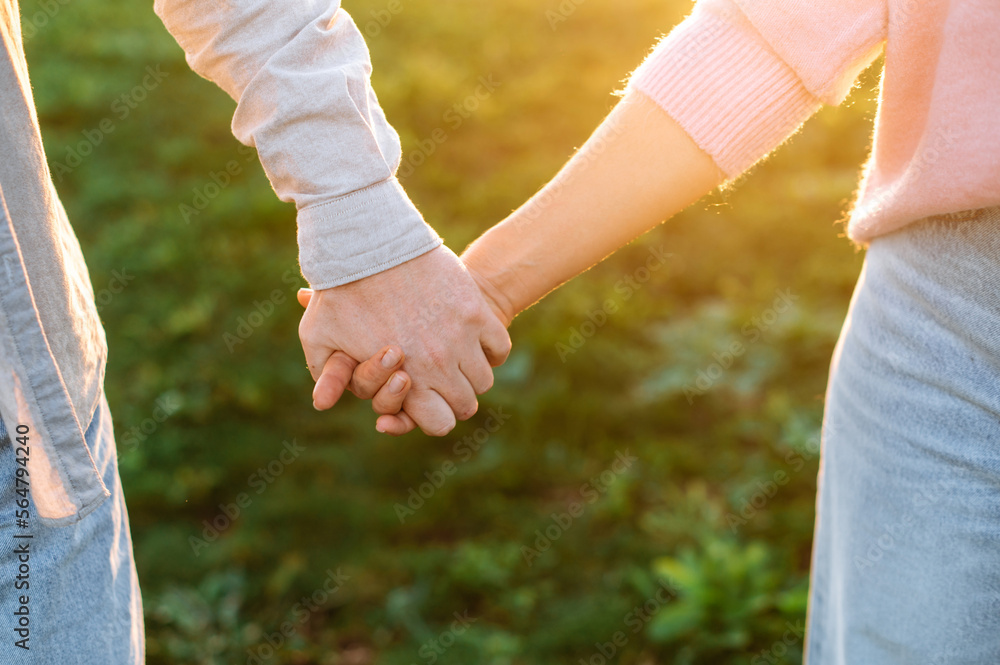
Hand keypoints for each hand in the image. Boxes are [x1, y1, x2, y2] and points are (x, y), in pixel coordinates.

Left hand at [297, 245, 510, 435]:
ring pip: (484, 378)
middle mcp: (438, 365)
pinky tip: (473, 340)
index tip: (427, 403)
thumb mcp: (319, 335)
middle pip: (466, 405)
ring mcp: (461, 338)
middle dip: (454, 398)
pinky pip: (499, 346)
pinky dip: (490, 348)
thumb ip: (327, 374)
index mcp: (405, 380)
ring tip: (454, 358)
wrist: (370, 243)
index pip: (439, 424)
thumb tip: (323, 405)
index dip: (434, 418)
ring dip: (471, 373)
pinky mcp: (476, 311)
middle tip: (441, 381)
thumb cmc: (340, 291)